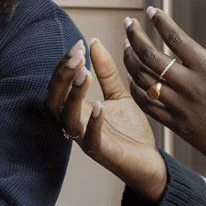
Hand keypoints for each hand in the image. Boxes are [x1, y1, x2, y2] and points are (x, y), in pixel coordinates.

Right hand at [45, 37, 167, 201]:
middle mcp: (77, 124)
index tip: (78, 45)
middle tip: (76, 55)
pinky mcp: (103, 153)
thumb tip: (93, 42)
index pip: (58, 85)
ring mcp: (87, 139)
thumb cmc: (130, 132)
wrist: (150, 162)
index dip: (64, 66)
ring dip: (74, 95)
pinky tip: (99, 105)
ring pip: (68, 118)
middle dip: (63, 76)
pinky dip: (93, 122)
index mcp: (78, 110)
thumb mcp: (119, 95)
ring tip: (85, 74)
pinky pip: (90, 139)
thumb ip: (106, 72)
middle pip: (55, 100)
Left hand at [122, 2, 205, 204]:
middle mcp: (192, 88)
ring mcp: (181, 109)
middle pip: (151, 56)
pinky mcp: (176, 126)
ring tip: (126, 46)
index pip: (176, 38)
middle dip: (135, 36)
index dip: (160, 21)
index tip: (151, 10)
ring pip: (144, 80)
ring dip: (131, 60)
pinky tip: (134, 77)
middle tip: (129, 23)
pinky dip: (137, 88)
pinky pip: (147, 105)